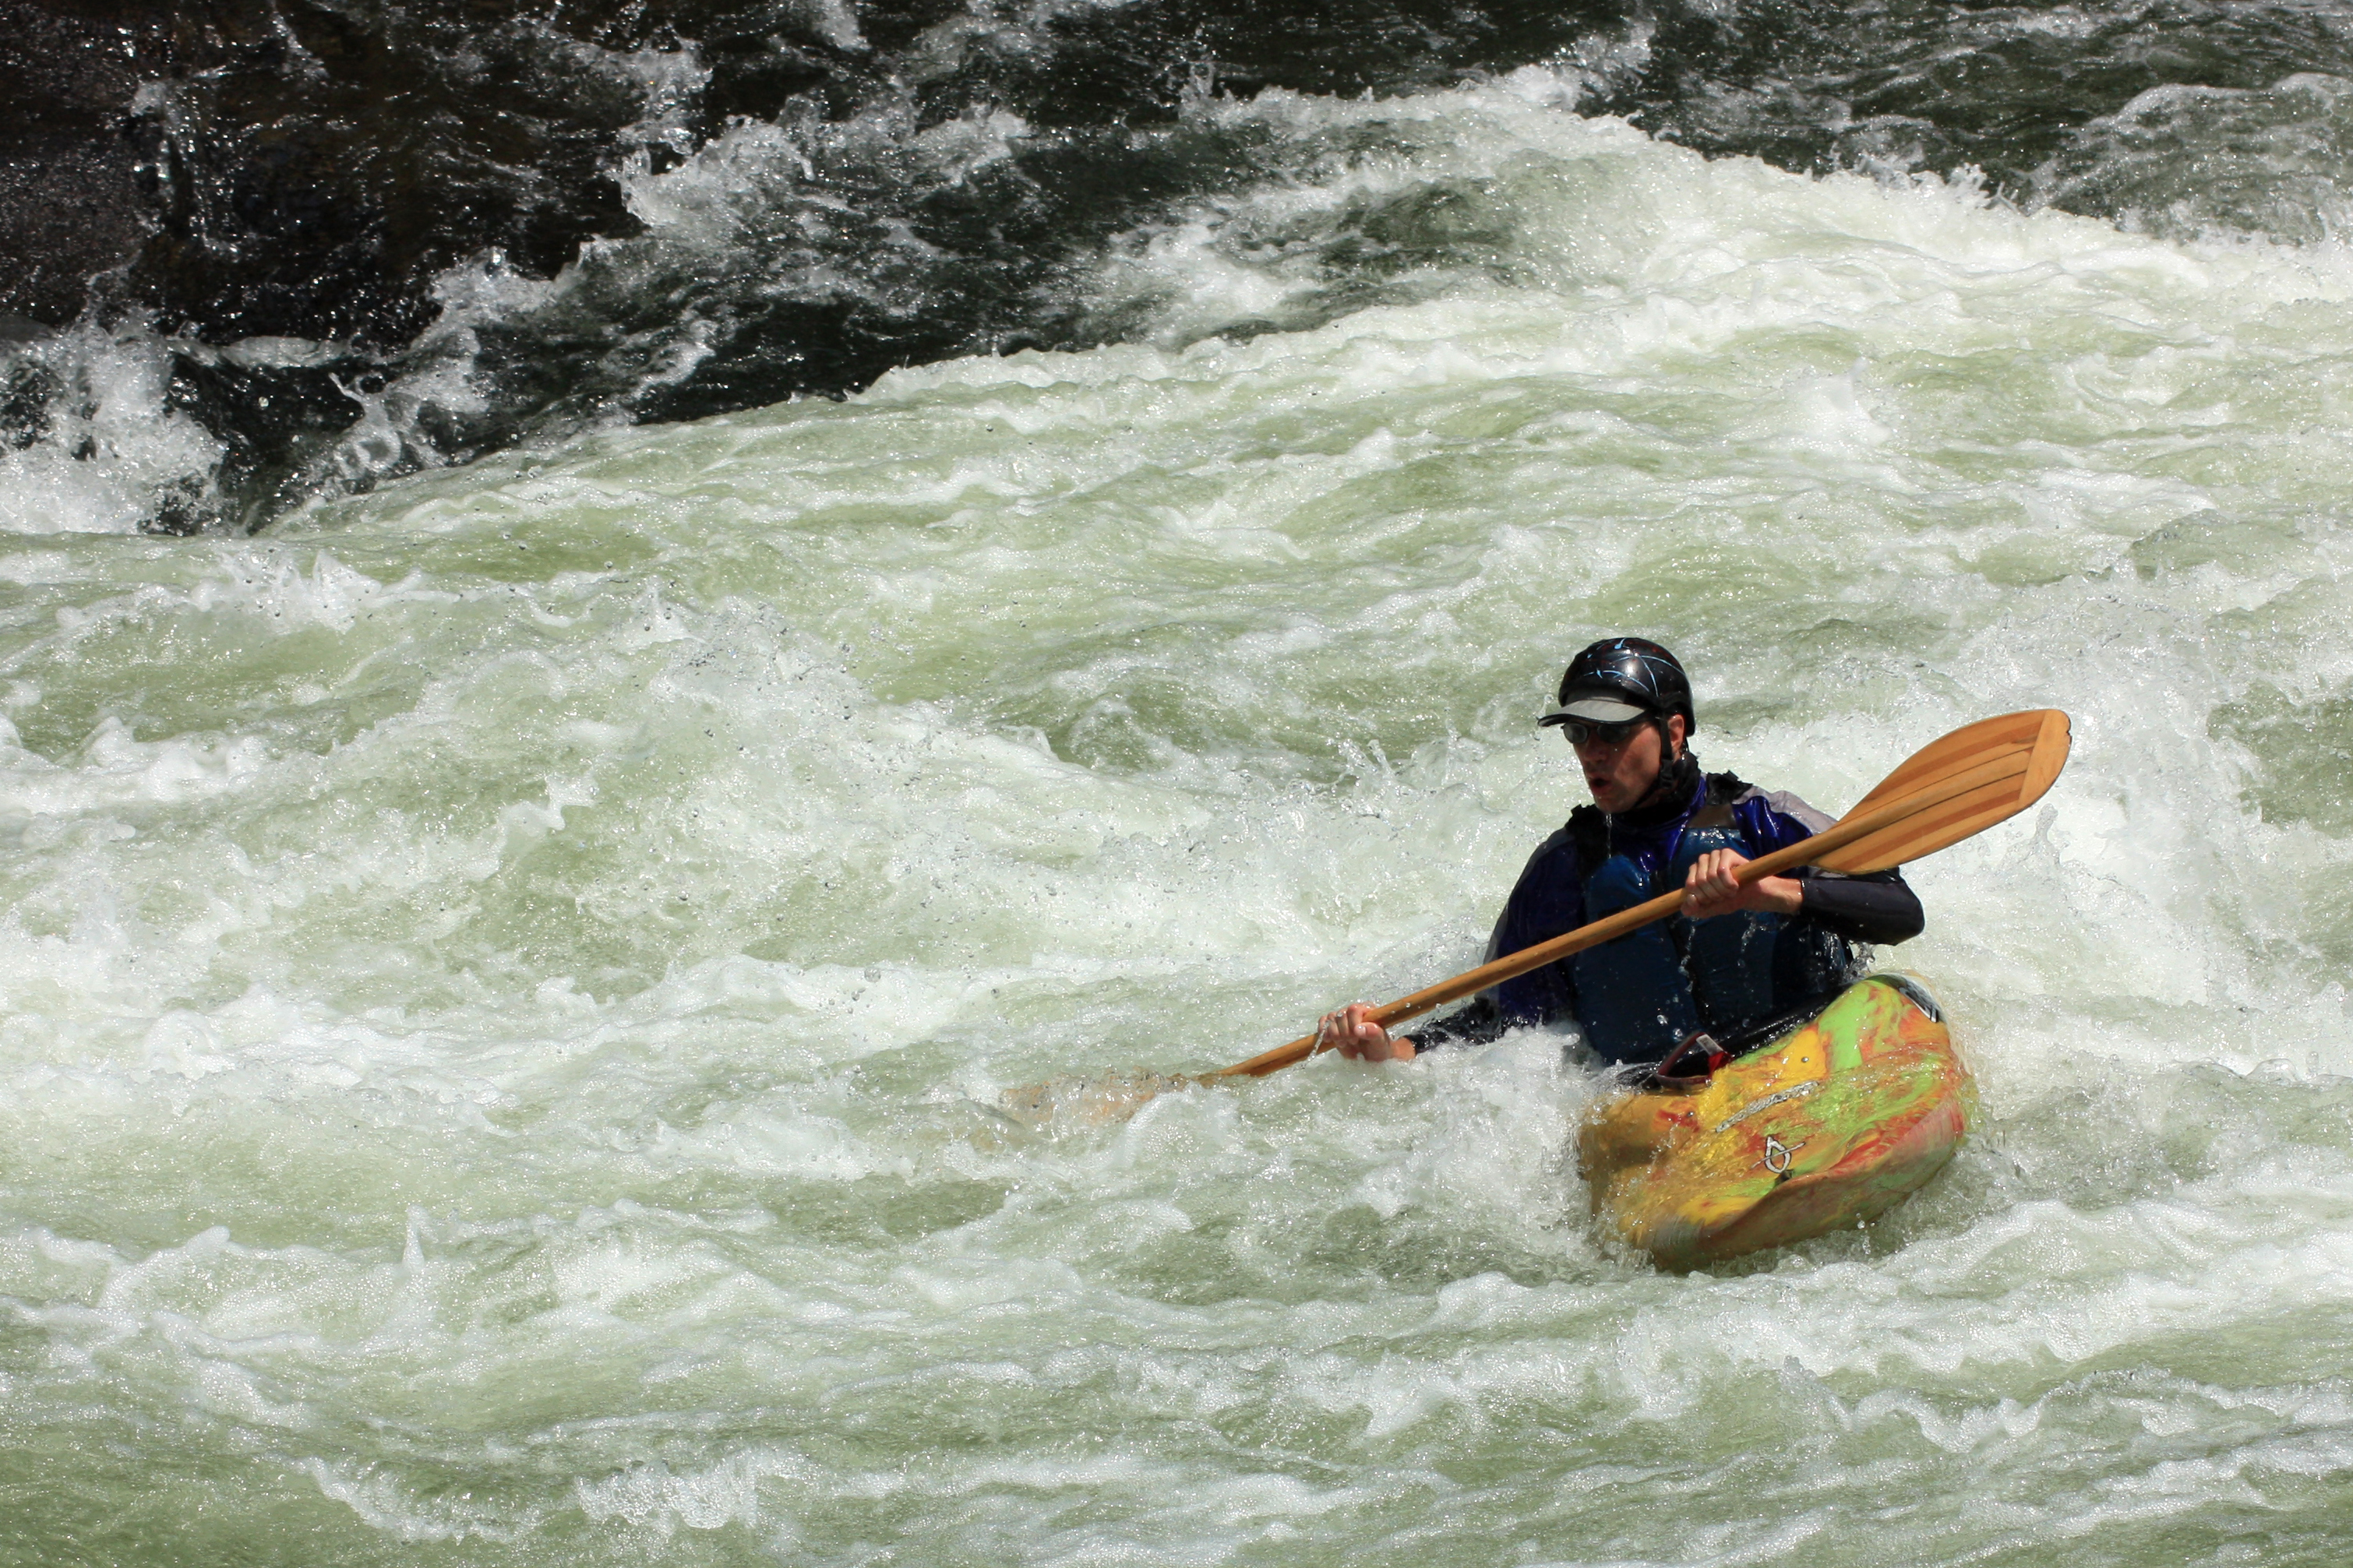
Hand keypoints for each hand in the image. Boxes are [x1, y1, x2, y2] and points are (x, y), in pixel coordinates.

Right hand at [1316, 1002, 1416, 1061]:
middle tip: (1352, 1043)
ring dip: (1335, 1034)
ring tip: (1343, 1044)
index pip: (1353, 1009)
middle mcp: (1354, 1011)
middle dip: (1344, 1032)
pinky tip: (1328, 1039)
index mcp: (1367, 1010)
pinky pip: (1323, 1021)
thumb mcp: (1381, 1042)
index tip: (1356, 1038)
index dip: (1352, 1024)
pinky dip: (1323, 1030)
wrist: (1374, 1058)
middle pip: (1340, 1015)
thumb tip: (1358, 1028)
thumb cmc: (1380, 1048)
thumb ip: (1374, 1033)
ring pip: (1331, 1018)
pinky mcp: (1333, 1025)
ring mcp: (1343, 1018)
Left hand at [1682, 848, 1803, 919]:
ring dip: (1723, 890)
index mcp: (1694, 872)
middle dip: (1714, 895)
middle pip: (1700, 881)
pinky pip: (1721, 871)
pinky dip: (1729, 884)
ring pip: (1710, 876)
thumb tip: (1689, 899)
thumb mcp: (1709, 909)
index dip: (1703, 898)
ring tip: (1731, 891)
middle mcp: (1703, 861)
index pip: (1690, 886)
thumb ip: (1694, 909)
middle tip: (1725, 895)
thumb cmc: (1731, 900)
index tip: (1714, 900)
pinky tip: (1736, 885)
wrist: (1754, 896)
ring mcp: (1714, 855)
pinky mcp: (1727, 853)